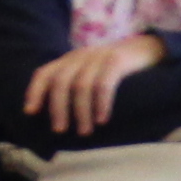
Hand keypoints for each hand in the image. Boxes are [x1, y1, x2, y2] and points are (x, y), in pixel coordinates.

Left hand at [25, 31, 167, 135]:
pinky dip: (100, 104)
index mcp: (71, 60)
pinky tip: (102, 120)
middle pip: (61, 82)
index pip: (45, 73)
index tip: (30, 112)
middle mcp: (81, 56)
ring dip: (80, 112)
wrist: (150, 49)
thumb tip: (60, 115)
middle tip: (60, 130)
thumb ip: (76, 84)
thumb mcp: (92, 72)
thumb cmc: (118, 69)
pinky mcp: (117, 61)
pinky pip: (104, 84)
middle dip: (57, 108)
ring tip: (84, 132)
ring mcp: (99, 56)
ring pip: (81, 86)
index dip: (35, 91)